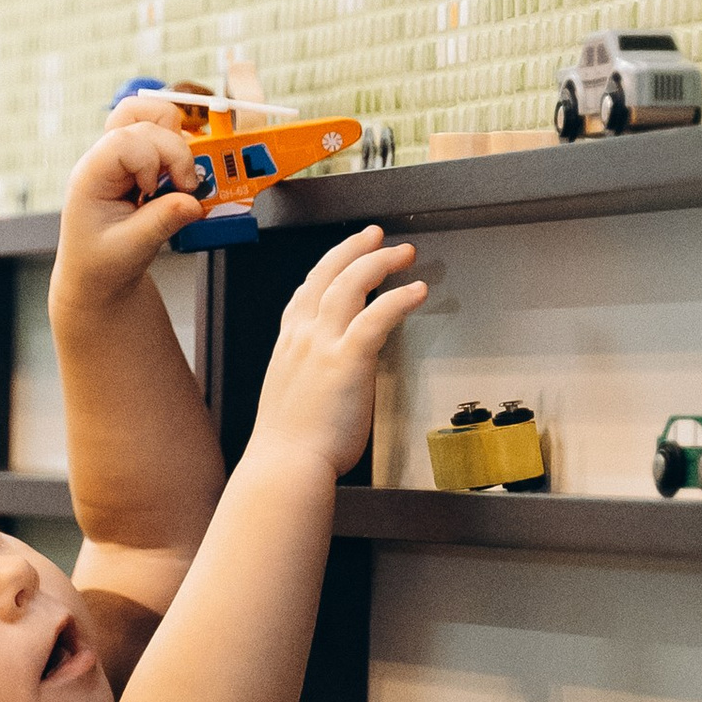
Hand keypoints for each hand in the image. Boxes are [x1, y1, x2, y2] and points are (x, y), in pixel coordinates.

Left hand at [52, 108, 204, 303]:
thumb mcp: (131, 250)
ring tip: (180, 178)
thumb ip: (161, 222)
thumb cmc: (100, 264)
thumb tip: (193, 202)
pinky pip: (161, 134)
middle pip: (143, 118)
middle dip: (174, 149)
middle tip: (184, 186)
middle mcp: (104, 159)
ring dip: (176, 140)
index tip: (167, 190)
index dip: (154, 158)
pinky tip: (179, 179)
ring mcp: (121, 157)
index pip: (125, 141)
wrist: (94, 277)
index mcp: (92, 176)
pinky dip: (178, 148)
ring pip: (152, 115)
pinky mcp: (138, 162)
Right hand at [245, 226, 424, 479]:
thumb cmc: (289, 446)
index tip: (343, 256)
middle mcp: (302, 337)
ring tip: (403, 252)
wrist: (284, 466)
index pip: (305, 293)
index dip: (327, 268)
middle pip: (327, 275)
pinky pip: (377, 316)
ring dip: (379, 262)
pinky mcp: (347, 360)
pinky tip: (416, 290)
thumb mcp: (291, 399)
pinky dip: (399, 298)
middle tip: (377, 235)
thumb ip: (310, 379)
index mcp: (288, 346)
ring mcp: (322, 345)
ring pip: (351, 285)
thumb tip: (329, 381)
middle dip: (354, 249)